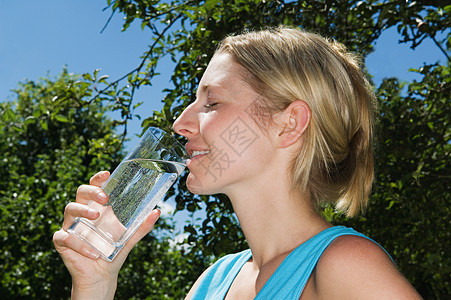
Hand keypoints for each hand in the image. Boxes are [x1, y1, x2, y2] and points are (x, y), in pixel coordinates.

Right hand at [53, 171, 159, 298]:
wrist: (102, 276)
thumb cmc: (113, 252)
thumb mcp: (129, 238)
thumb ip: (141, 226)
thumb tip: (157, 211)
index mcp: (97, 208)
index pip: (95, 187)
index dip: (98, 179)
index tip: (106, 174)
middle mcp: (82, 213)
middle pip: (80, 192)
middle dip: (91, 192)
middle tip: (104, 198)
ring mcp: (71, 225)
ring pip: (69, 209)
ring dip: (82, 210)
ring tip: (95, 217)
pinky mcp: (62, 241)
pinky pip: (64, 237)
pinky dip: (78, 243)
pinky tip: (93, 252)